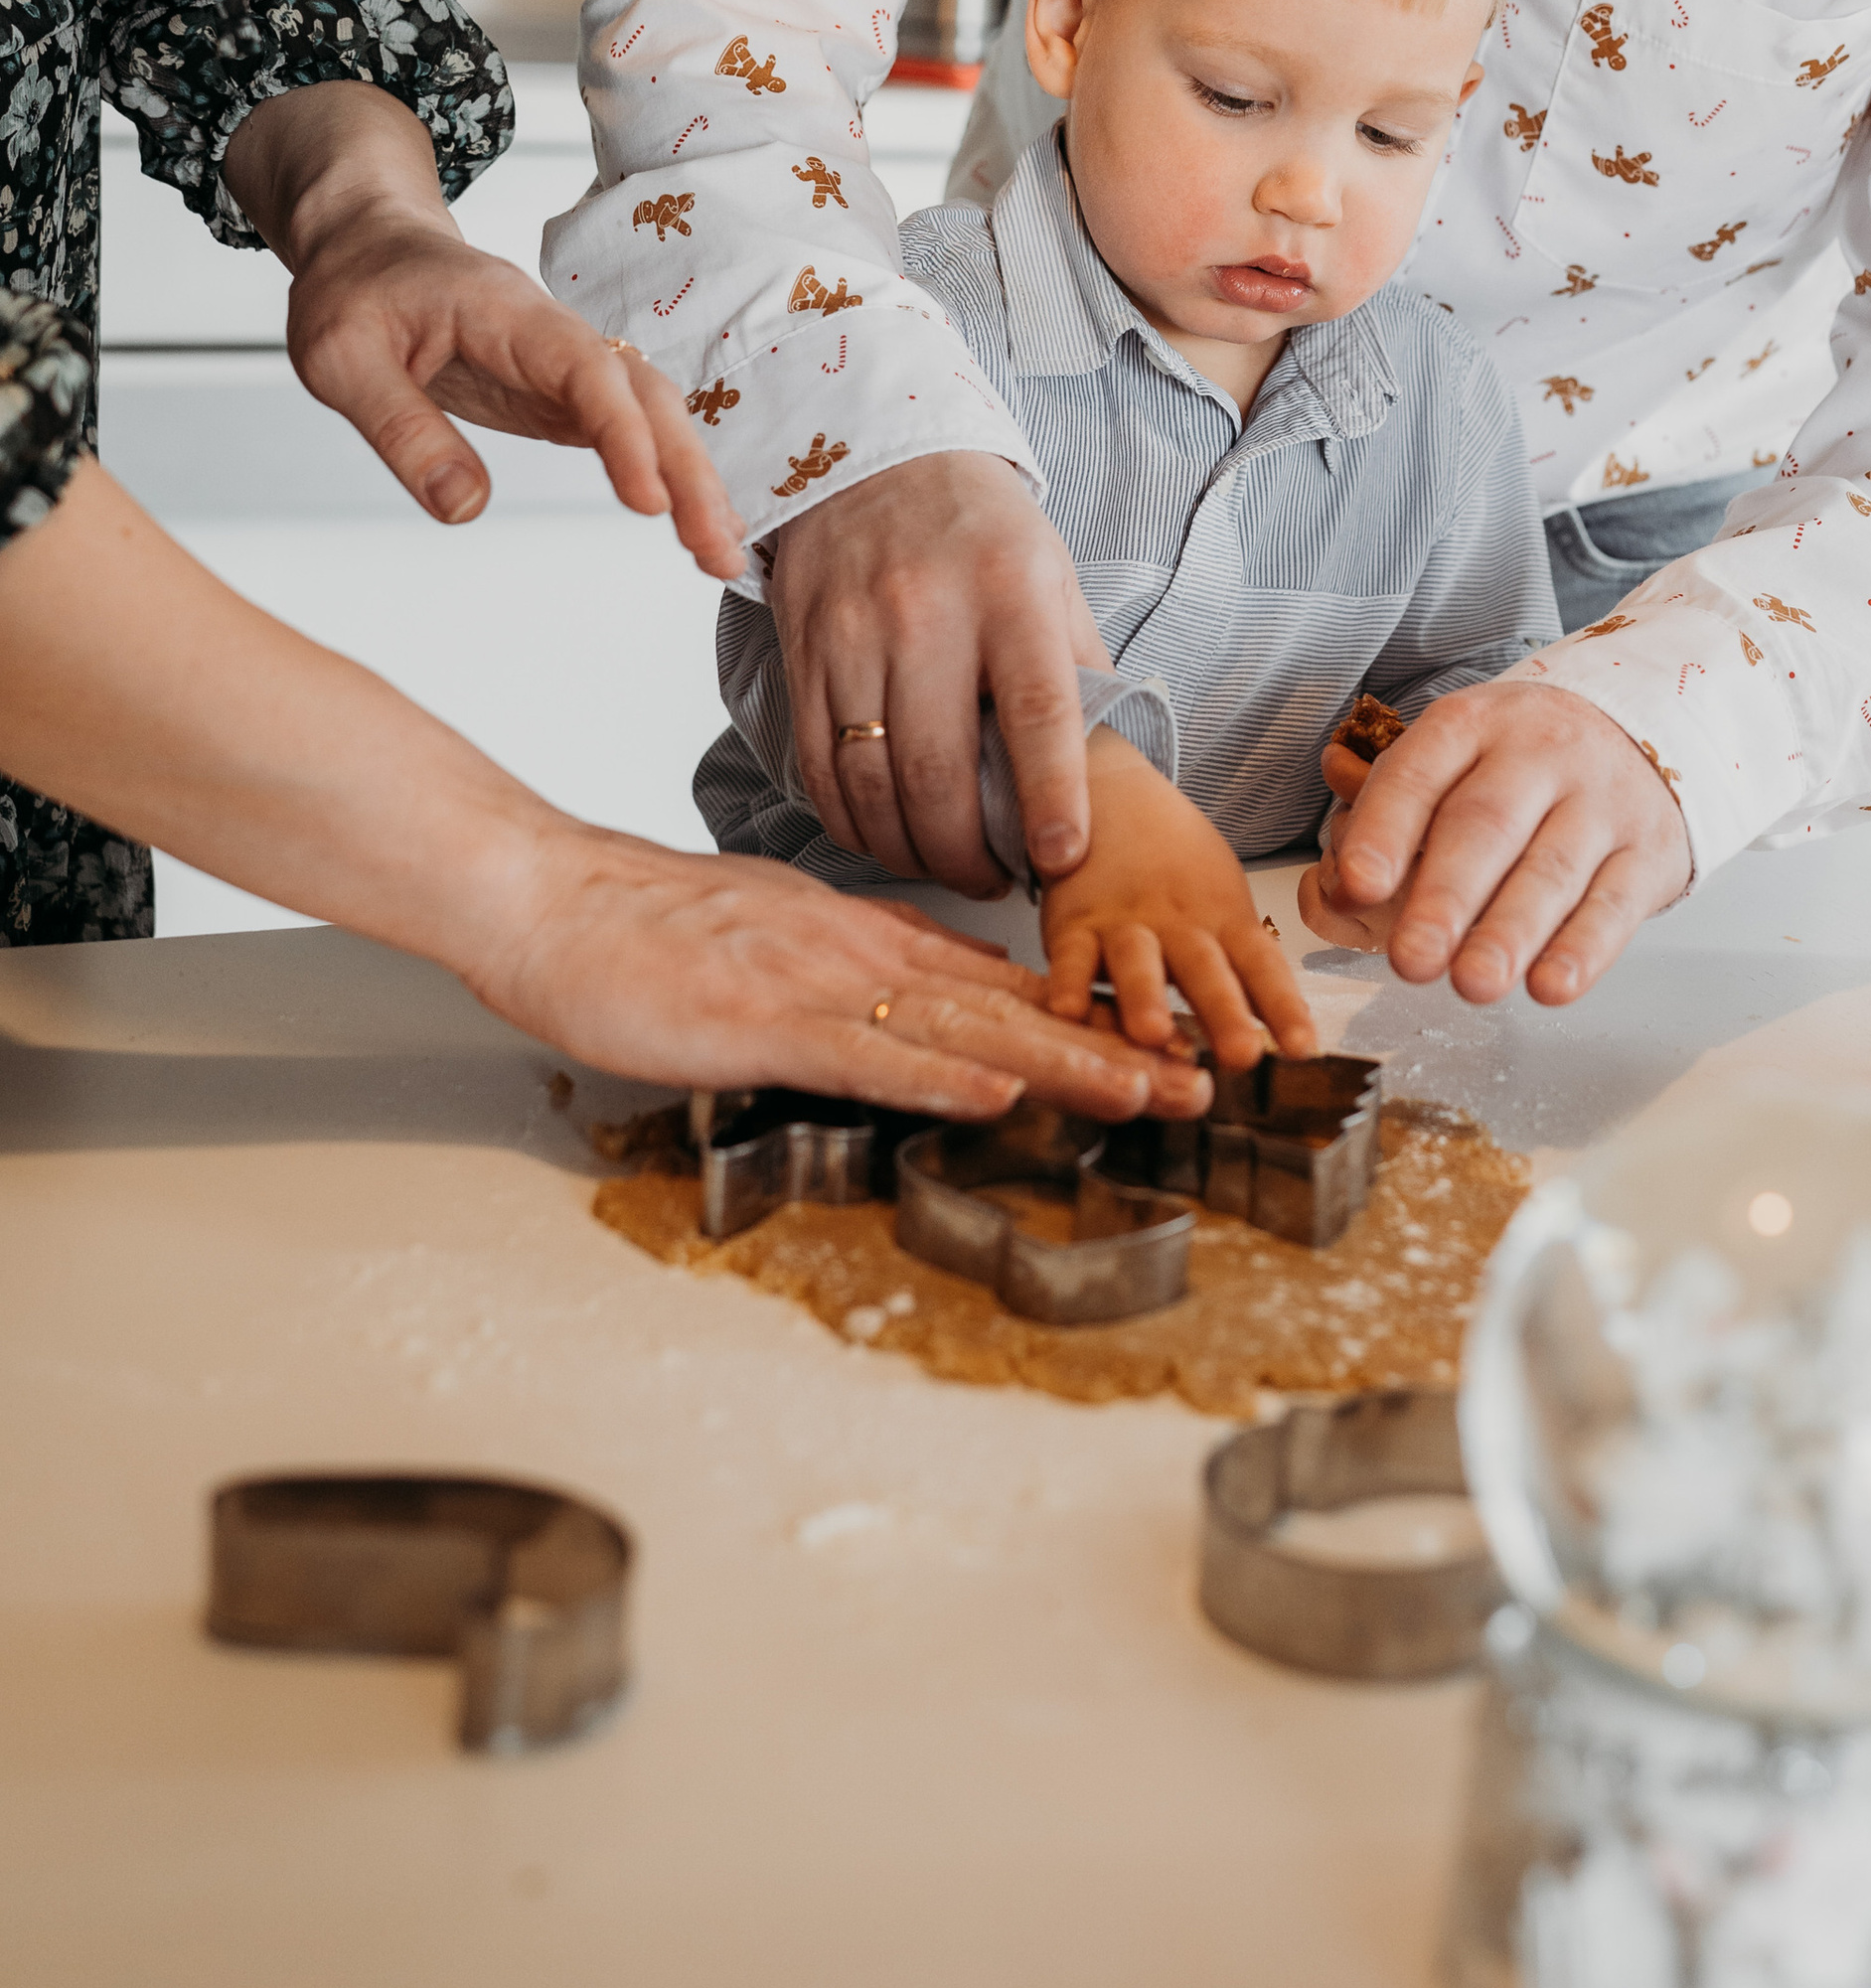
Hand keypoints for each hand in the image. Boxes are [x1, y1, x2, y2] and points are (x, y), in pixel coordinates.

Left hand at [225, 84, 742, 580]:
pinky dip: (664, 475)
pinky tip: (689, 524)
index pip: (586, 369)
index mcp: (506, 313)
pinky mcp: (559, 394)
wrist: (366, 247)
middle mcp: (554, 335)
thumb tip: (465, 509)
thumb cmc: (353, 290)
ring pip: (649, 414)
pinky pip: (627, 430)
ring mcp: (564, 365)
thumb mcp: (341, 359)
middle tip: (715, 551)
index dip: (623, 434)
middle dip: (688, 470)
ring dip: (690, 479)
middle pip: (645, 394)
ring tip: (718, 556)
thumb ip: (403, 429)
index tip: (647, 501)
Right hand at [471, 815, 1213, 1120]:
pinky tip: (1002, 1092)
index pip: (998, 980)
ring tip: (1150, 1091)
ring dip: (1064, 1063)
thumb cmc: (646, 926)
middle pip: (1009, 1005)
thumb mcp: (778, 934)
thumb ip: (860, 964)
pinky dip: (939, 1073)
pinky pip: (867, 1052)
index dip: (1088, 1014)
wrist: (551, 895)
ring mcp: (817, 984)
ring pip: (963, 1026)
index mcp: (864, 935)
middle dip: (1112, 1046)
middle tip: (1203, 1078)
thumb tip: (942, 997)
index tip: (1167, 1043)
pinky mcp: (764, 1020)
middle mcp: (861, 952)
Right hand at [766, 452, 1107, 898]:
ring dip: (911, 851)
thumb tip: (1110, 767)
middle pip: (938, 770)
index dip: (1052, 794)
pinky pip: (819, 769)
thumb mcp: (1052, 574)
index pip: (1036, 708)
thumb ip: (1077, 666)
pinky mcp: (803, 655)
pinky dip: (853, 823)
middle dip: (968, 853)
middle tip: (996, 879)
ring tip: (948, 867)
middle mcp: (925, 612)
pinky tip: (886, 835)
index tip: (1063, 858)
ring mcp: (853, 635)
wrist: (876, 459)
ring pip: (871, 783)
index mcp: (1009, 589)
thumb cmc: (980, 529)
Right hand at [1041, 730, 1316, 1066]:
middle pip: (1205, 969)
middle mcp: (1178, 924)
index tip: (1303, 1048)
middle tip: (1243, 1054)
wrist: (1113, 796)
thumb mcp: (1223, 903)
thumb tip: (1291, 1035)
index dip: (1283, 1006)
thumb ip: (1245, 964)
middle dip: (1224, 1012)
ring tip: (1153, 1034)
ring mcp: (1123, 923)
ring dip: (1146, 997)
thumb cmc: (1177, 867)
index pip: (1261, 965)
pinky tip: (1069, 1012)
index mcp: (1223, 919)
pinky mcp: (1073, 925)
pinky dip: (1068, 983)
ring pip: (1137, 961)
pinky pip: (1070, 956)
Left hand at [1305, 683, 1692, 1005]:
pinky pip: (1614, 904)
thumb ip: (1384, 822)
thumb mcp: (1452, 763)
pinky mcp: (1648, 852)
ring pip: (1551, 871)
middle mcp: (1538, 753)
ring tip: (1472, 983)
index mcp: (1472, 725)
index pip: (1419, 771)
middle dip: (1445, 897)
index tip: (1356, 884)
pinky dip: (1582, 950)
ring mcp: (1600, 801)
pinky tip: (1549, 985)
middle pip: (1486, 824)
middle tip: (1411, 959)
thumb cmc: (1518, 768)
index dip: (1385, 828)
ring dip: (1509, 933)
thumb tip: (1333, 893)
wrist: (1642, 738)